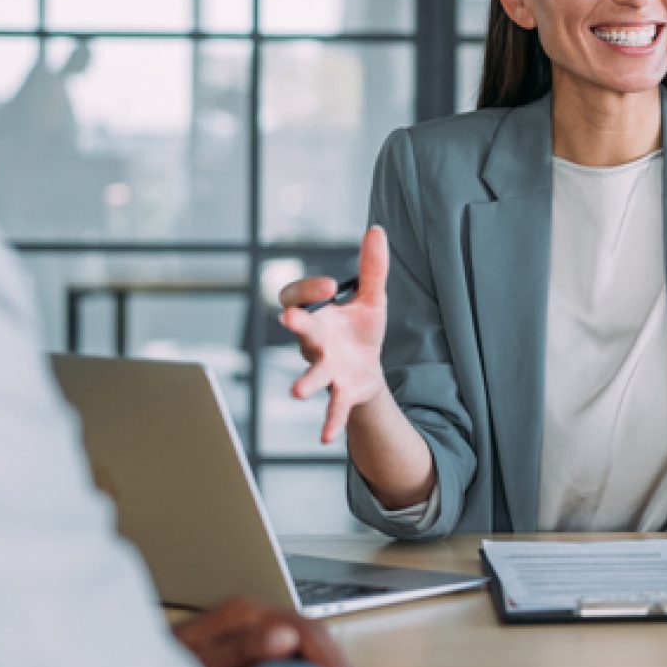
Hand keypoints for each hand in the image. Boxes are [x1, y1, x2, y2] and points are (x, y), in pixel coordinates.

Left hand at [173, 596, 373, 666]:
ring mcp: (254, 632)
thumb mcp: (197, 663)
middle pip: (315, 637)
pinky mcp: (252, 650)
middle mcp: (254, 618)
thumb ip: (239, 648)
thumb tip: (285, 636)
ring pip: (309, 648)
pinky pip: (295, 659)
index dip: (331, 663)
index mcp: (245, 614)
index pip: (306, 631)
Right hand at [279, 225, 390, 443]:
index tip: (330, 286)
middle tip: (289, 320)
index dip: (308, 290)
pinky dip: (329, 421)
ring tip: (298, 392)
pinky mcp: (341, 392)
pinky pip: (333, 408)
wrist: (369, 370)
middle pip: (301, 332)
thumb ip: (372, 268)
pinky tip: (324, 437)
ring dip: (305, 382)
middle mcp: (314, 342)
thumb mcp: (371, 298)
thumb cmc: (361, 331)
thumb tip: (377, 229)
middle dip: (296, 325)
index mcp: (317, 316)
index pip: (296, 298)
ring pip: (312, 374)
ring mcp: (325, 369)